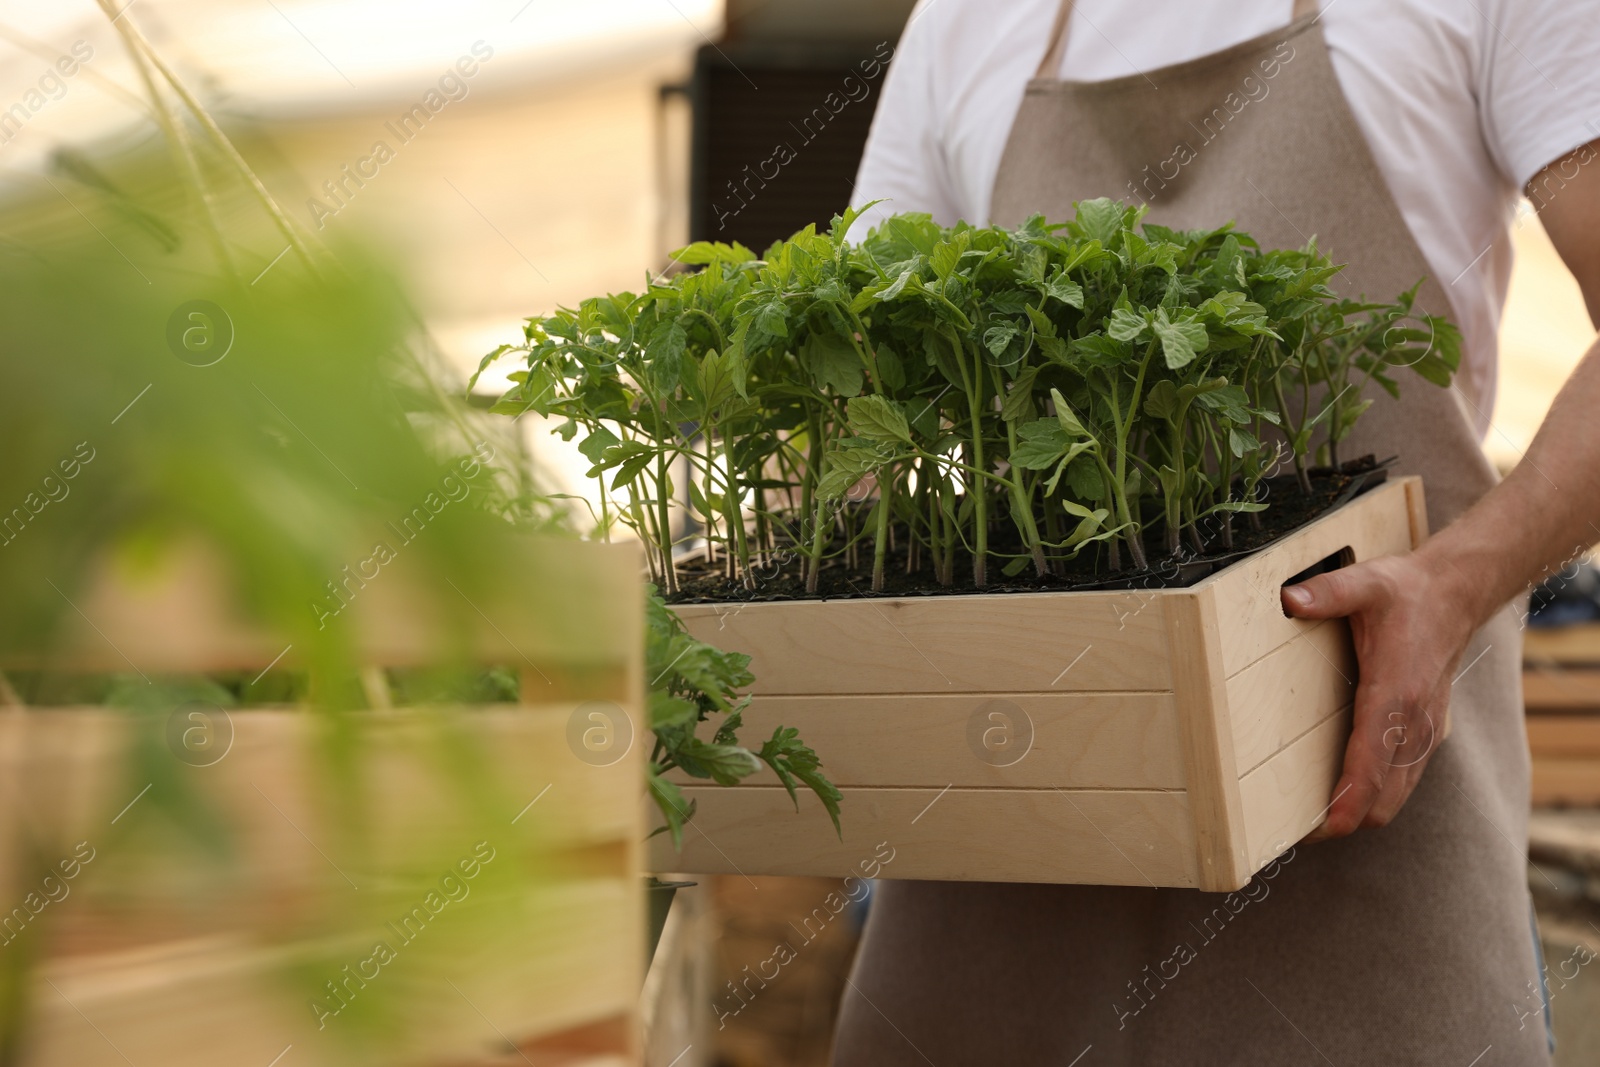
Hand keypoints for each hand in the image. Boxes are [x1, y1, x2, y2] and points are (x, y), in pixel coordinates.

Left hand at [1280, 551, 1479, 840]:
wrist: (1455, 595)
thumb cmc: (1407, 593)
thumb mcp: (1366, 583)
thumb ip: (1328, 592)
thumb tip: (1291, 599)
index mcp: (1396, 692)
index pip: (1372, 761)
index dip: (1350, 800)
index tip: (1325, 827)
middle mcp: (1414, 721)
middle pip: (1384, 796)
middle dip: (1346, 820)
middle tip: (1296, 830)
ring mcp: (1423, 731)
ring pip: (1396, 795)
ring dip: (1361, 813)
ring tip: (1314, 822)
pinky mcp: (1424, 732)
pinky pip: (1402, 780)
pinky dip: (1376, 797)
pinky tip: (1345, 797)